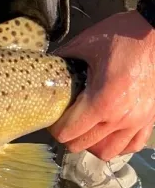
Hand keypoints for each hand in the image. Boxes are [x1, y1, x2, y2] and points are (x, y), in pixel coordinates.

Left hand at [49, 10, 154, 160]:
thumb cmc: (122, 36)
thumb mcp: (84, 45)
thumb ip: (61, 60)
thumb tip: (43, 70)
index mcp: (102, 101)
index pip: (66, 133)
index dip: (53, 127)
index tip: (52, 115)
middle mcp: (121, 117)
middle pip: (81, 145)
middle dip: (68, 135)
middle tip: (64, 119)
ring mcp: (138, 120)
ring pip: (107, 151)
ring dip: (91, 143)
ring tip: (84, 128)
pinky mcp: (151, 119)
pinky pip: (132, 145)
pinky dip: (117, 144)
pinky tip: (107, 132)